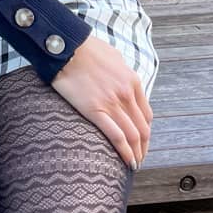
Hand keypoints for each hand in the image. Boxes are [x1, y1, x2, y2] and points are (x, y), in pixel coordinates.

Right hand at [50, 32, 153, 169]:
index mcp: (132, 81)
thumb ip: (122, 72)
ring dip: (136, 153)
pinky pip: (117, 137)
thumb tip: (122, 79)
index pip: (146, 114)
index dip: (146, 132)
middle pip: (143, 128)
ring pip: (133, 136)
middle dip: (143, 147)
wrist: (66, 47)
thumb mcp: (113, 57)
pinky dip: (125, 152)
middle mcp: (127, 94)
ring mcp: (112, 103)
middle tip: (140, 158)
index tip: (142, 141)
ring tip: (134, 164)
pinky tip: (127, 162)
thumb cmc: (86, 48)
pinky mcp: (96, 111)